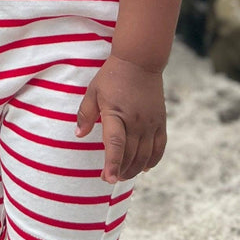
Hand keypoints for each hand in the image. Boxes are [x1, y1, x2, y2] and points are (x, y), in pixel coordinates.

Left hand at [75, 54, 166, 182]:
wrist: (140, 61)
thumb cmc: (113, 76)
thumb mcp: (93, 91)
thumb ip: (85, 114)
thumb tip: (78, 135)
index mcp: (116, 113)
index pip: (115, 144)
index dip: (112, 163)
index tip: (108, 179)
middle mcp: (136, 121)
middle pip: (130, 155)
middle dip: (119, 171)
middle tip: (110, 177)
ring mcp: (150, 123)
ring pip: (145, 156)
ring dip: (134, 169)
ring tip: (123, 175)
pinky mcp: (160, 121)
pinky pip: (159, 147)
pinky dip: (153, 160)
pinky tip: (144, 168)